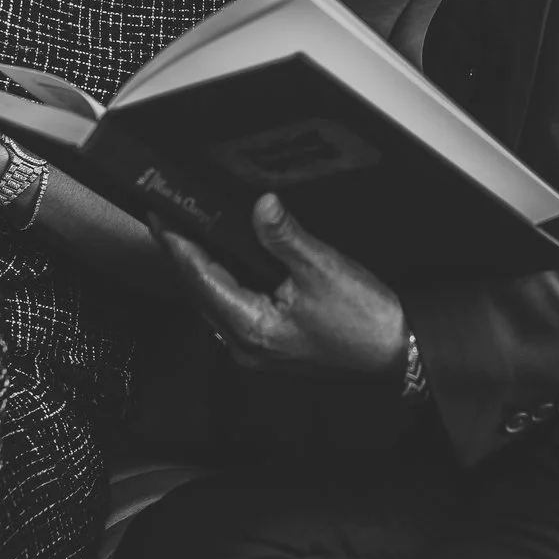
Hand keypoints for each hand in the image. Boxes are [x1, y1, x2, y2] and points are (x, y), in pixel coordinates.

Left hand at [157, 194, 406, 374]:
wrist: (398, 352)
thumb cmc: (365, 320)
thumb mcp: (322, 268)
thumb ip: (284, 236)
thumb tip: (260, 205)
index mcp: (252, 328)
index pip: (200, 278)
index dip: (178, 245)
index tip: (160, 217)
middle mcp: (246, 346)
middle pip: (200, 293)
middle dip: (184, 256)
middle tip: (168, 219)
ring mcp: (257, 350)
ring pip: (215, 303)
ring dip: (203, 270)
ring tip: (191, 235)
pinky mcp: (271, 347)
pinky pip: (233, 311)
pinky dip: (225, 284)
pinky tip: (228, 265)